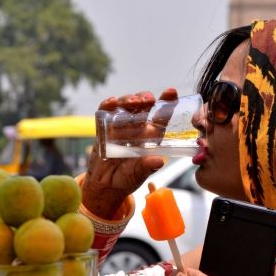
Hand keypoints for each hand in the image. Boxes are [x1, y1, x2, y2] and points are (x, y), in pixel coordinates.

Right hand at [82, 88, 178, 218]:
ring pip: (125, 105)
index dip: (167, 102)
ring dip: (129, 99)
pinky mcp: (104, 127)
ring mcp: (120, 125)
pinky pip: (105, 112)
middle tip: (148, 100)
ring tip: (133, 102)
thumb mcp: (138, 175)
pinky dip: (107, 105)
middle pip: (143, 105)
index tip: (171, 92)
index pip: (161, 115)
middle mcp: (137, 127)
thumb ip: (146, 167)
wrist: (105, 184)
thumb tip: (158, 161)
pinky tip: (111, 103)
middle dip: (146, 98)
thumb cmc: (127, 178)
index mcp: (151, 135)